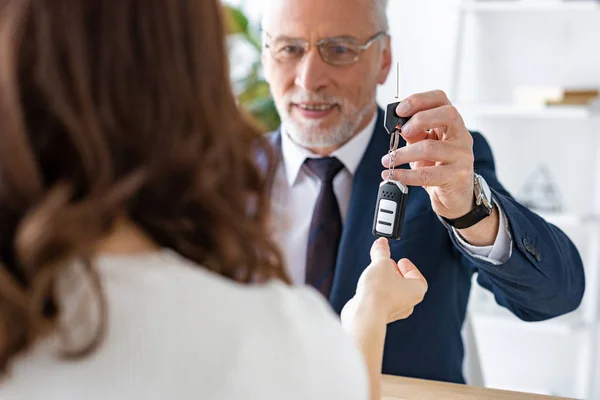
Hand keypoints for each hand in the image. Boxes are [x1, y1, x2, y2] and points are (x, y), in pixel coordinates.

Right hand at [341, 238, 427, 324]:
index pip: (417, 277)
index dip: (409, 267)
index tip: (402, 260)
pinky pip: (383, 301)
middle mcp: (408, 302)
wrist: (365, 314)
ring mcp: (395, 311)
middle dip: (397, 274)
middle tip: (389, 265)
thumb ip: (381, 251)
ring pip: (394, 294)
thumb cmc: (379, 292)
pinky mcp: (381, 315)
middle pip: (406, 285)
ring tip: (378, 274)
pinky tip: (369, 286)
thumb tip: (382, 243)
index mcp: (416, 290)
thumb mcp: (380, 263)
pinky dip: (378, 292)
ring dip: (387, 283)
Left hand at [381, 90, 474, 219]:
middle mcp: (461, 136)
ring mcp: (462, 156)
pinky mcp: (457, 176)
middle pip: (447, 115)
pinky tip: (393, 175)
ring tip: (388, 160)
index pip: (441, 99)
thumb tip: (396, 124)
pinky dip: (406, 175)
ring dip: (403, 154)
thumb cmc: (439, 167)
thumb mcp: (425, 145)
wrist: (456, 196)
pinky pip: (427, 174)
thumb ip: (414, 133)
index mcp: (451, 124)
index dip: (420, 100)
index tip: (400, 109)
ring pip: (431, 147)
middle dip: (420, 119)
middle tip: (400, 131)